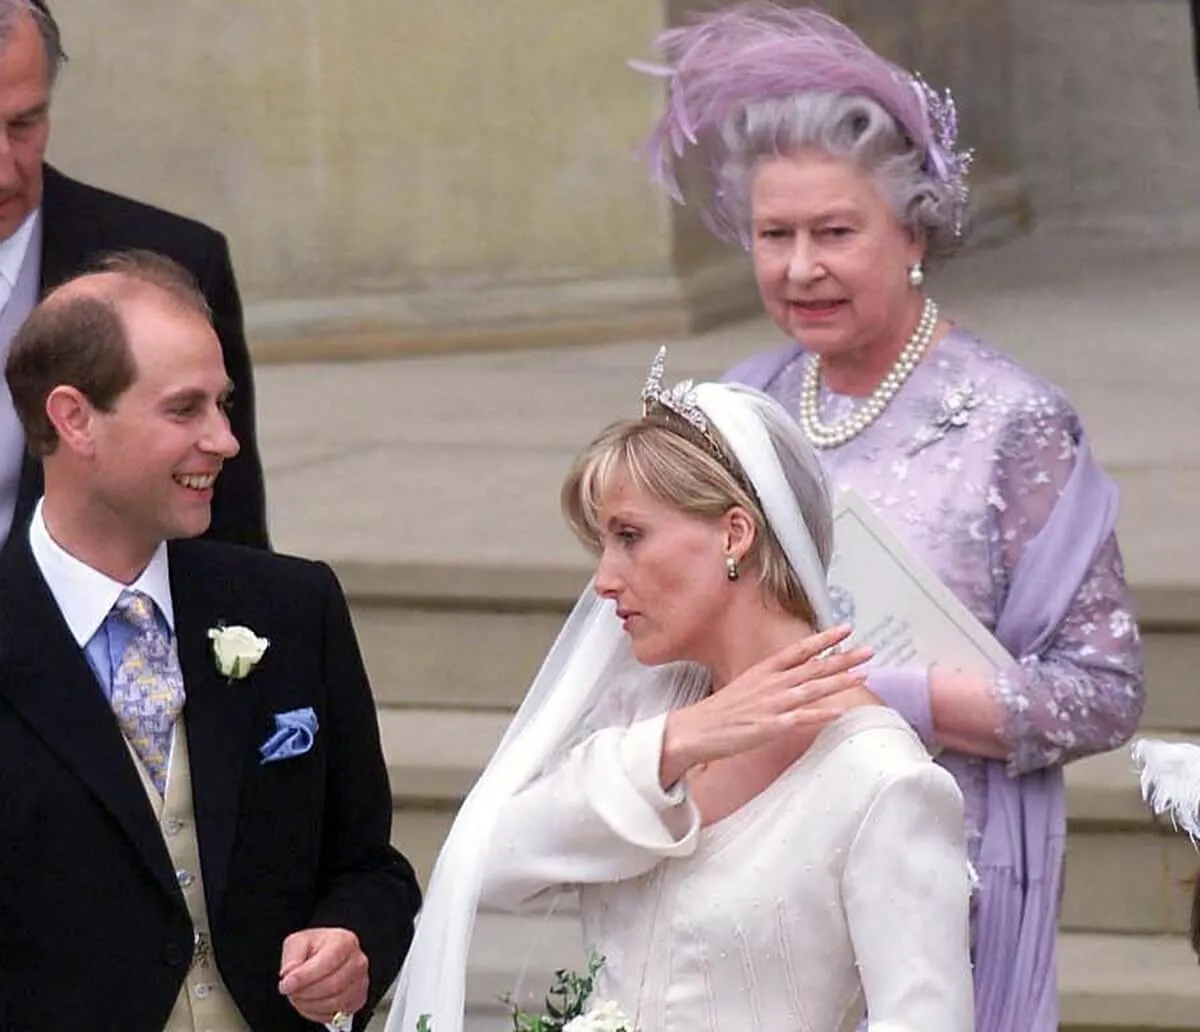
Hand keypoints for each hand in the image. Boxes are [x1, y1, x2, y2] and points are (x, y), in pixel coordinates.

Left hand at [278, 927, 368, 1025]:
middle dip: (305, 992)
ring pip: (334, 1003)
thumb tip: (289, 973)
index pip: (326, 963)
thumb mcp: (299, 942)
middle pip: (331, 985)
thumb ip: (292, 956)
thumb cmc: (316, 948)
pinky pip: (336, 1014)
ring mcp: (360, 981)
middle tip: (290, 990)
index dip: (304, 977)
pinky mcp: (358, 999)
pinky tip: (310, 1002)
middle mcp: (357, 961)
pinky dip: (318, 1012)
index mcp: (344, 942)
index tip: (286, 984)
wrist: (327, 955)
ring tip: (299, 995)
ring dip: (309, 1004)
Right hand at [660, 625, 871, 786]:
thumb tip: (792, 678)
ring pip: (812, 689)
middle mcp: (770, 684)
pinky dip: (822, 714)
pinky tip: (839, 712)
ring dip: (840, 681)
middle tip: (868, 650)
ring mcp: (771, 704)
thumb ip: (771, 682)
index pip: (799, 650)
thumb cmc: (719, 712)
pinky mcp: (769, 726)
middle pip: (813, 667)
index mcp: (763, 671)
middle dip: (843, 658)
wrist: (694, 730)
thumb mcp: (745, 686)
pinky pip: (801, 719)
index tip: (846, 629)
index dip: (824, 639)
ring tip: (863, 674)